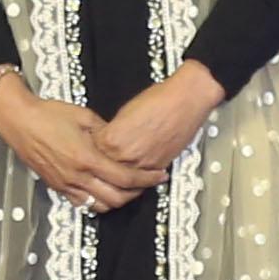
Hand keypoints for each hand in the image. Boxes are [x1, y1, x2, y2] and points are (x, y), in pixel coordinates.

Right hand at [0, 71, 154, 211]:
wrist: (19, 120)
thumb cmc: (49, 114)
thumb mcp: (84, 116)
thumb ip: (105, 132)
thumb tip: (121, 141)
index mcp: (87, 158)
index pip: (125, 178)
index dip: (146, 179)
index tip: (159, 175)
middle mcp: (77, 176)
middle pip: (116, 198)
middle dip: (137, 193)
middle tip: (148, 183)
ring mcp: (66, 184)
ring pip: (100, 206)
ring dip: (118, 201)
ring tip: (128, 189)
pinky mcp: (56, 187)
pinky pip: (82, 204)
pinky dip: (97, 202)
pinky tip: (104, 191)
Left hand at [95, 63, 223, 174]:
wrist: (185, 101)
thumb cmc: (158, 99)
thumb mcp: (123, 112)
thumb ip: (111, 131)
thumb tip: (106, 140)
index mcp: (111, 139)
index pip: (92, 152)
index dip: (93, 149)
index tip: (94, 147)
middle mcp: (125, 156)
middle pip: (105, 170)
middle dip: (105, 166)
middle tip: (106, 162)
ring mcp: (142, 164)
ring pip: (123, 180)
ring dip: (121, 176)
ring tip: (120, 170)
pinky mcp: (158, 167)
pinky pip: (142, 179)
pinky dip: (138, 176)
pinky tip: (137, 172)